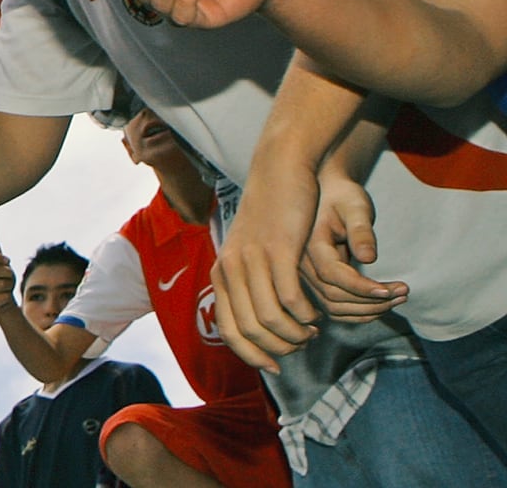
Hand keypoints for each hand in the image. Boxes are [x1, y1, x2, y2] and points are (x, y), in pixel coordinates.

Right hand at [0, 249, 19, 314]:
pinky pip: (4, 296)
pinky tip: (5, 296)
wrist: (2, 301)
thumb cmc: (2, 279)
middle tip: (11, 275)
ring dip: (9, 284)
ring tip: (8, 286)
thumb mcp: (2, 266)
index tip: (8, 260)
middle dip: (8, 272)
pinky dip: (8, 295)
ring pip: (2, 283)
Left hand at [210, 164, 321, 370]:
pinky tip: (315, 313)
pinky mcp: (279, 251)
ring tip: (311, 330)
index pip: (228, 330)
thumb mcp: (250, 249)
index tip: (276, 366)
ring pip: (270, 319)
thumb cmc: (270, 214)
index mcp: (222, 272)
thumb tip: (253, 317)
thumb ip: (247, 281)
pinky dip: (305, 315)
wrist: (279, 170)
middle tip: (301, 344)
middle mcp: (231, 269)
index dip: (252, 355)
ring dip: (295, 334)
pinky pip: (291, 299)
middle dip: (279, 348)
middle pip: (250, 330)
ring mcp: (253, 261)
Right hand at [300, 168, 407, 321]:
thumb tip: (369, 258)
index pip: (332, 275)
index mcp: (309, 243)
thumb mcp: (356, 206)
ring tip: (398, 298)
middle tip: (404, 292)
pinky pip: (333, 308)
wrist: (327, 193)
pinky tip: (381, 304)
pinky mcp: (315, 282)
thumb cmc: (342, 197)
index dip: (362, 287)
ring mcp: (305, 276)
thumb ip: (361, 231)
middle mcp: (300, 264)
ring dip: (368, 310)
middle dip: (371, 301)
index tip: (393, 288)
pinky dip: (359, 312)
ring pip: (333, 308)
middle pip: (333, 297)